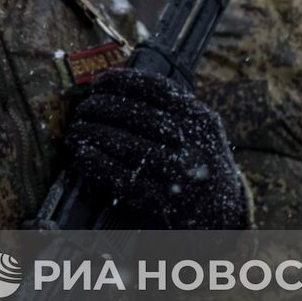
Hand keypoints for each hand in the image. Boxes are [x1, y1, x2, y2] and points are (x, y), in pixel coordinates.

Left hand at [66, 68, 248, 229]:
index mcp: (203, 122)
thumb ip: (173, 111)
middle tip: (82, 107)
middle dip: (103, 107)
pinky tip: (83, 156)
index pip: (159, 90)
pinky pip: (123, 179)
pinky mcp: (164, 204)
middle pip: (140, 115)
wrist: (224, 220)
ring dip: (95, 134)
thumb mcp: (202, 134)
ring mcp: (181, 177)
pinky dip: (98, 165)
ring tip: (77, 130)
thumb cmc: (201, 168)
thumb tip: (118, 84)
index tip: (98, 80)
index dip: (123, 81)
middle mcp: (195, 146)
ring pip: (129, 146)